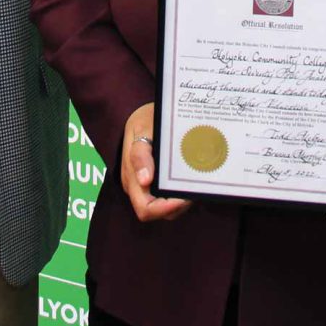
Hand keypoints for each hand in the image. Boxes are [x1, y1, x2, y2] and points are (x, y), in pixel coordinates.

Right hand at [120, 103, 191, 222]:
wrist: (144, 114)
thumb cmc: (143, 121)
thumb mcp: (141, 129)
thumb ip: (140, 154)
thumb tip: (144, 180)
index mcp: (131, 178)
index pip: (145, 209)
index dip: (164, 208)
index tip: (183, 197)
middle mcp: (138, 187)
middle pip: (159, 211)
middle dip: (178, 204)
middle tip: (194, 187)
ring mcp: (147, 185)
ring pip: (167, 206)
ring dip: (182, 197)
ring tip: (195, 179)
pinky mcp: (157, 182)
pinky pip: (170, 194)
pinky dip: (181, 189)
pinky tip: (191, 176)